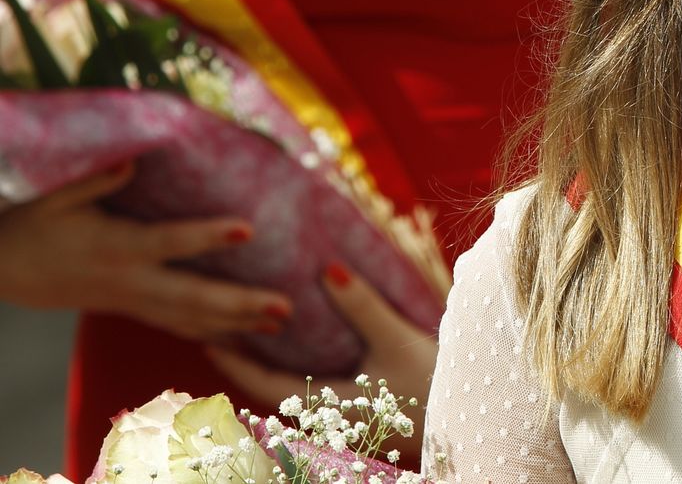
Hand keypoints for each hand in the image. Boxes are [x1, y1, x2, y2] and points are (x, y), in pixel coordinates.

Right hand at [0, 163, 292, 339]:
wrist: (3, 270)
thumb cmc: (34, 226)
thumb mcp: (55, 196)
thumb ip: (96, 180)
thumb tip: (132, 161)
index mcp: (114, 246)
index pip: (167, 241)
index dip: (207, 236)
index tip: (248, 229)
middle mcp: (129, 280)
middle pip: (191, 297)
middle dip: (240, 304)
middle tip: (285, 307)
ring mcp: (132, 301)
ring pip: (190, 320)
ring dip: (237, 325)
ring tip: (283, 325)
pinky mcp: (133, 309)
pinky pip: (178, 327)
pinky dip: (213, 336)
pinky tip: (247, 341)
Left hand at [207, 262, 437, 463]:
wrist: (474, 415)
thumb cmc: (433, 383)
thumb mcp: (396, 340)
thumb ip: (361, 305)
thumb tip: (326, 267)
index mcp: (328, 404)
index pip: (266, 382)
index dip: (234, 361)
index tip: (206, 337)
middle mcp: (332, 414)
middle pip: (277, 386)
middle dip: (252, 359)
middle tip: (227, 325)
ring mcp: (350, 414)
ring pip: (301, 386)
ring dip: (281, 360)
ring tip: (265, 328)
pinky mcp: (369, 407)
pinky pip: (324, 384)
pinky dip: (310, 362)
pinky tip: (316, 342)